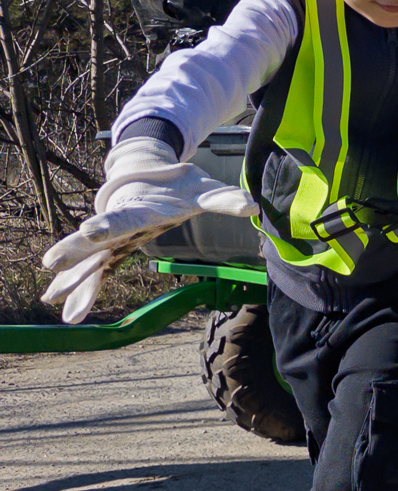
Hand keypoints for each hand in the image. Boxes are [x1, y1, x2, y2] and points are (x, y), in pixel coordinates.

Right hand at [41, 137, 257, 323]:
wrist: (153, 175)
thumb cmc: (183, 187)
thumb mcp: (206, 191)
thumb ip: (227, 200)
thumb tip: (252, 206)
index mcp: (143, 210)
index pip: (125, 219)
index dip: (108, 225)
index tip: (88, 230)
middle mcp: (123, 225)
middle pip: (97, 240)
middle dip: (76, 251)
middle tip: (52, 262)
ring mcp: (115, 240)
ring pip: (90, 260)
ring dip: (74, 278)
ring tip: (51, 296)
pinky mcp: (113, 251)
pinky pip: (96, 274)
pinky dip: (84, 291)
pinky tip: (70, 314)